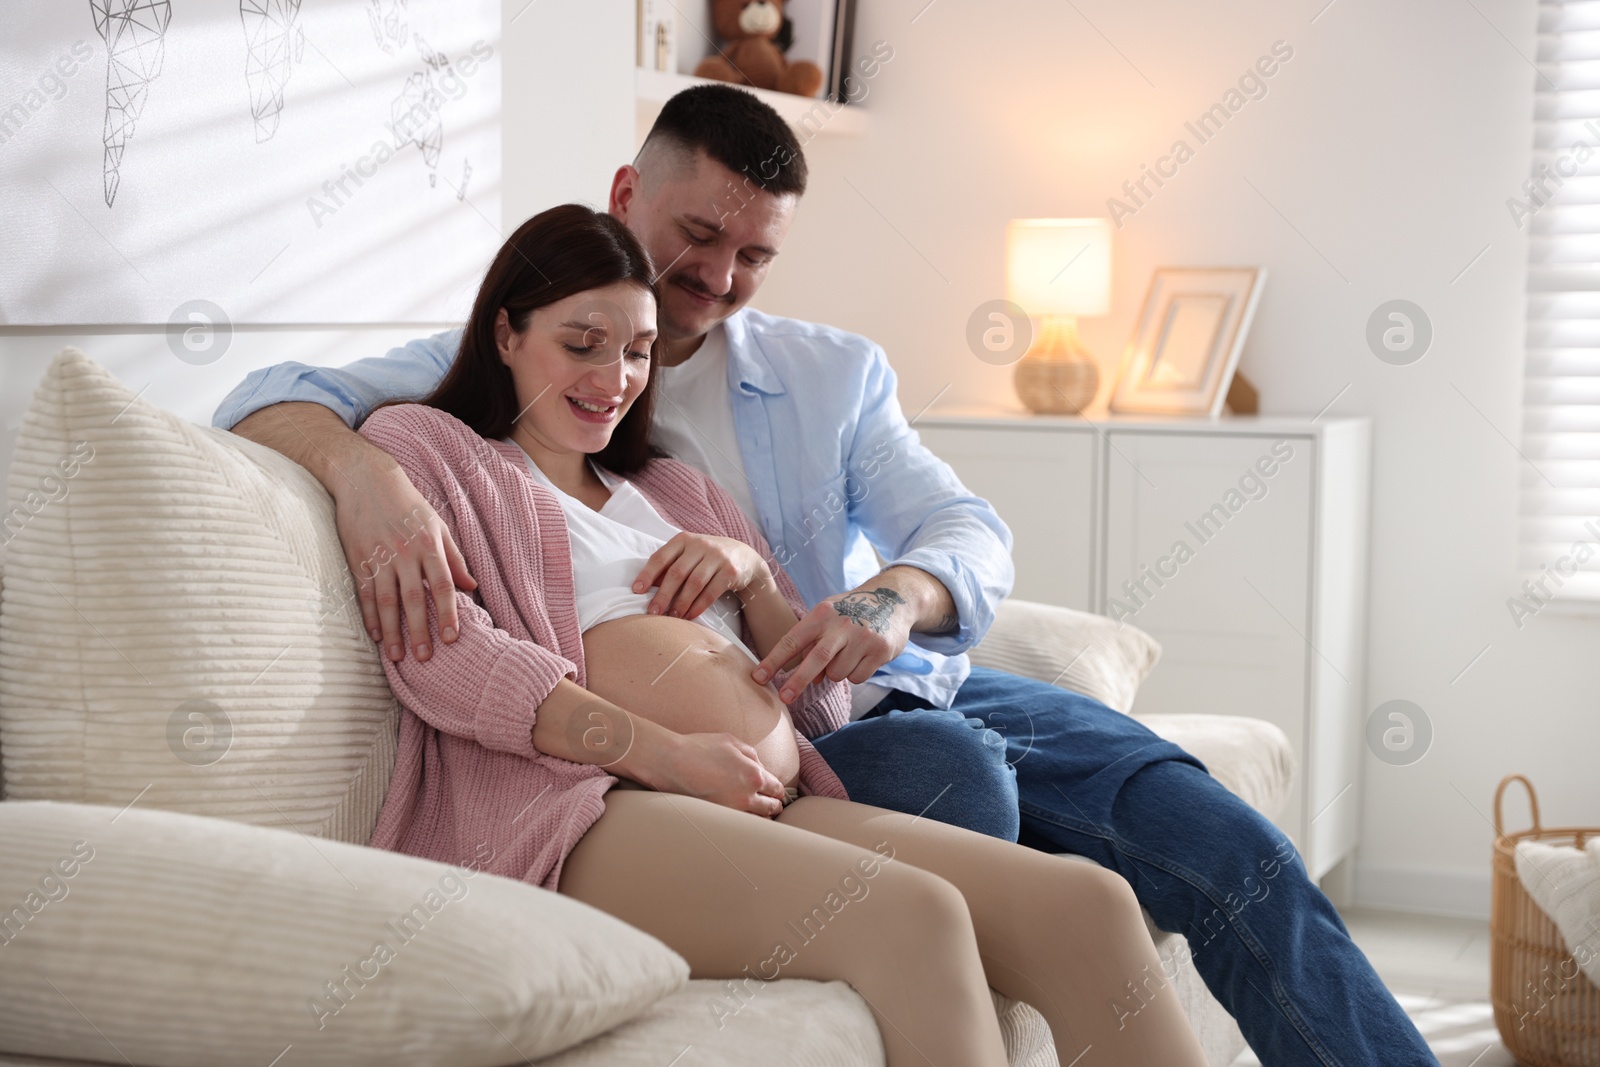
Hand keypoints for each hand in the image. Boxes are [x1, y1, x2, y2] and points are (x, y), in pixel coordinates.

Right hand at [335, 462, 474, 662]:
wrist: (366, 479)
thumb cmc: (408, 503)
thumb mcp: (437, 525)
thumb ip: (454, 558)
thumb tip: (472, 586)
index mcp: (428, 545)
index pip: (441, 585)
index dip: (447, 613)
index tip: (451, 638)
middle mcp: (404, 553)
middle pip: (413, 599)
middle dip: (419, 630)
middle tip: (424, 658)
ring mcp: (379, 557)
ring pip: (386, 601)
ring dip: (392, 631)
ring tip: (396, 657)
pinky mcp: (358, 558)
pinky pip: (364, 593)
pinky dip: (369, 616)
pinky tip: (375, 635)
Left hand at [633, 532, 770, 619]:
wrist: (744, 557)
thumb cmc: (707, 558)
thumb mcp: (688, 555)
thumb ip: (669, 566)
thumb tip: (645, 587)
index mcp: (684, 539)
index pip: (661, 557)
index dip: (647, 574)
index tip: (637, 591)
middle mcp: (700, 545)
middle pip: (677, 573)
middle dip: (663, 595)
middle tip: (653, 612)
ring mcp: (717, 557)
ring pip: (694, 584)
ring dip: (681, 603)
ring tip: (672, 616)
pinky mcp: (730, 571)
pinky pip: (711, 592)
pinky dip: (698, 606)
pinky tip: (689, 616)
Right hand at [649, 732, 786, 816]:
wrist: (671, 762)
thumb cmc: (699, 748)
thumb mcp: (731, 742)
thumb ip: (751, 755)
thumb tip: (760, 767)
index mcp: (754, 775)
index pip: (776, 788)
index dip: (777, 790)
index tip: (775, 791)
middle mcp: (747, 796)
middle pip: (771, 807)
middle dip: (774, 805)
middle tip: (773, 805)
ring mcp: (732, 811)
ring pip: (758, 822)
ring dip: (762, 817)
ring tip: (760, 816)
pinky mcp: (718, 819)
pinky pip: (740, 827)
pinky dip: (745, 825)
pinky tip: (743, 821)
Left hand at [753, 586, 912, 702]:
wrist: (893, 600)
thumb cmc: (849, 612)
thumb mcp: (827, 618)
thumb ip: (813, 645)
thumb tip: (812, 680)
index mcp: (821, 614)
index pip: (792, 640)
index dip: (773, 661)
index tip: (757, 678)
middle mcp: (841, 624)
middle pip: (816, 659)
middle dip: (798, 681)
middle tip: (784, 698)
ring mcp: (863, 637)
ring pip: (837, 674)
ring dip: (835, 673)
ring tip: (845, 655)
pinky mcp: (880, 650)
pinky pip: (857, 678)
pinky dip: (854, 674)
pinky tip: (862, 657)